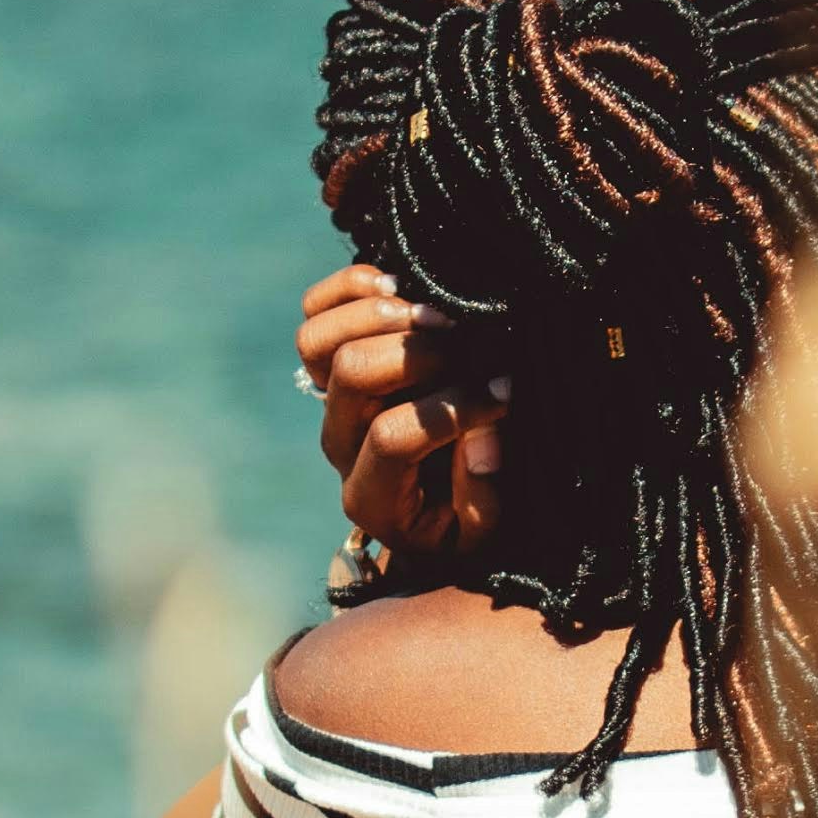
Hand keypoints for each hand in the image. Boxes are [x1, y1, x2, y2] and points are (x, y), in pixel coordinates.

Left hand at [297, 261, 504, 567]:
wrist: (423, 515)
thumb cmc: (458, 519)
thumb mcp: (479, 531)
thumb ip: (482, 492)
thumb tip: (481, 430)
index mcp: (370, 495)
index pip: (394, 435)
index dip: (453, 408)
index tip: (502, 393)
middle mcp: (340, 443)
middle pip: (352, 372)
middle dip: (417, 351)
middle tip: (465, 345)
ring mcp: (329, 401)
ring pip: (317, 341)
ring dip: (379, 315)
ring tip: (434, 317)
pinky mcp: (330, 366)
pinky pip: (314, 312)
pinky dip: (350, 287)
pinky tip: (398, 286)